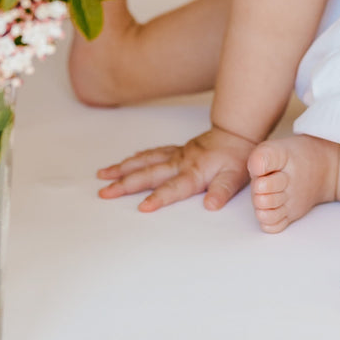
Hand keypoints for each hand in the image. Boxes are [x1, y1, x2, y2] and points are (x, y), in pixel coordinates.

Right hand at [97, 125, 255, 211]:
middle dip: (125, 184)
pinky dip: (136, 158)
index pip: (173, 188)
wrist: (237, 132)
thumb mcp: (235, 176)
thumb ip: (223, 191)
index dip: (158, 198)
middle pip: (149, 174)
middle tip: (104, 192)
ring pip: (145, 161)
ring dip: (123, 168)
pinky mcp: (176, 151)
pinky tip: (125, 162)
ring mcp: (176, 155)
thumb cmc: (236, 157)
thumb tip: (211, 206)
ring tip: (102, 175)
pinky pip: (152, 153)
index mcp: (194, 173)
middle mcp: (180, 163)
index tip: (141, 208)